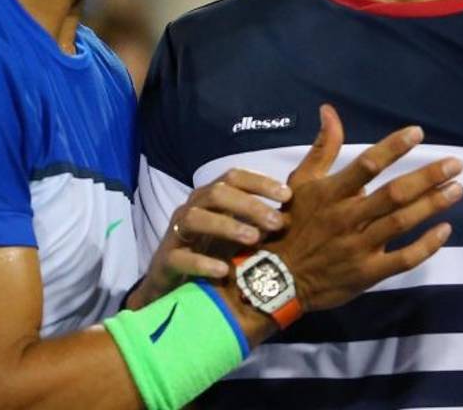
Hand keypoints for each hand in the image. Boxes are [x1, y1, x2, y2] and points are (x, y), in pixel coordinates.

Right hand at [131, 169, 291, 307]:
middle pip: (217, 193)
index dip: (260, 182)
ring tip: (254, 239)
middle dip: (249, 205)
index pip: (233, 177)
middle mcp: (192, 208)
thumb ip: (260, 220)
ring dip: (227, 225)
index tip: (287, 195)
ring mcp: (177, 233)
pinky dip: (202, 262)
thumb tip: (297, 213)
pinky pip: (180, 257)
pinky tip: (224, 270)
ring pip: (196, 218)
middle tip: (277, 222)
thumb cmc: (211, 252)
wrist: (172, 285)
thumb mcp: (237, 233)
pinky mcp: (166, 260)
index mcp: (210, 198)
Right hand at [268, 104, 462, 312]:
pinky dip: (426, 245)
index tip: (418, 132)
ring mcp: (358, 247)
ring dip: (432, 205)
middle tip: (455, 164)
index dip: (393, 147)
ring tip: (457, 189)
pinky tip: (444, 229)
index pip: (367, 164)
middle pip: (393, 194)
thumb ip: (322, 148)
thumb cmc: (292, 224)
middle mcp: (347, 218)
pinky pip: (403, 259)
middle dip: (427, 177)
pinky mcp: (367, 273)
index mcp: (331, 193)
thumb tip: (329, 111)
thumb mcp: (301, 182)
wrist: (279, 278)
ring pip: (401, 223)